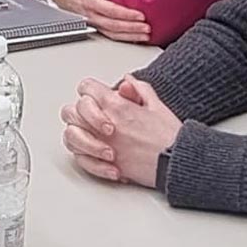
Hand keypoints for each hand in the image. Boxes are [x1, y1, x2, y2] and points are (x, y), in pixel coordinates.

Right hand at [47, 0, 150, 42]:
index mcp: (90, 0)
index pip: (110, 10)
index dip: (126, 14)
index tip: (140, 15)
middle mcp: (91, 15)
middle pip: (113, 25)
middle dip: (131, 28)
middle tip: (147, 28)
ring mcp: (93, 23)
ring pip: (112, 33)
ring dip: (130, 36)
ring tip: (145, 36)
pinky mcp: (97, 27)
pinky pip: (111, 35)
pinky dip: (125, 38)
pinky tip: (136, 38)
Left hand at [60, 75, 180, 187]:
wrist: (177, 162)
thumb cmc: (169, 137)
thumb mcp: (157, 105)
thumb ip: (139, 89)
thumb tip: (128, 81)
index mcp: (116, 106)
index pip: (86, 87)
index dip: (90, 90)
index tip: (97, 97)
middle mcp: (104, 124)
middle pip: (72, 110)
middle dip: (81, 112)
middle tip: (95, 118)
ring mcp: (100, 144)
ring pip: (69, 135)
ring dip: (79, 135)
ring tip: (95, 138)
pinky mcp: (102, 164)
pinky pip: (79, 159)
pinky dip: (86, 157)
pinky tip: (100, 156)